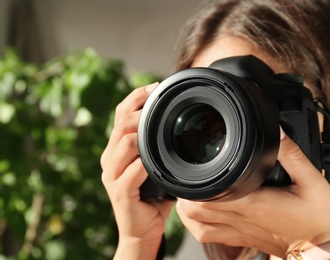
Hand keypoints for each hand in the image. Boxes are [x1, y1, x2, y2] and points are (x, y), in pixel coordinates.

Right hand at [101, 83, 173, 258]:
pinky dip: (142, 165)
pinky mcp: (120, 194)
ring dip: (140, 135)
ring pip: (122, 145)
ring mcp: (112, 176)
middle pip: (119, 124)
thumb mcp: (154, 167)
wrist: (141, 230)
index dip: (134, 97)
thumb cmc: (151, 197)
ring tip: (157, 128)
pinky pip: (129, 174)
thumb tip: (177, 124)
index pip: (119, 115)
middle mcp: (109, 159)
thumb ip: (156, 148)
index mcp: (116, 150)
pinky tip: (153, 162)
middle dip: (139, 110)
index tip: (154, 87)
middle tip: (159, 103)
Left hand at [176, 130, 329, 257]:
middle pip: (195, 211)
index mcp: (254, 204)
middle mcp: (241, 220)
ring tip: (191, 190)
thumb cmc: (320, 219)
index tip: (194, 166)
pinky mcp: (241, 239)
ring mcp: (239, 232)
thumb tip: (276, 131)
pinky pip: (209, 237)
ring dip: (187, 209)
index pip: (209, 197)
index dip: (194, 184)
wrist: (327, 250)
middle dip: (186, 192)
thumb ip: (292, 154)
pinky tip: (201, 211)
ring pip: (197, 226)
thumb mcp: (312, 180)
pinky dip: (197, 224)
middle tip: (191, 173)